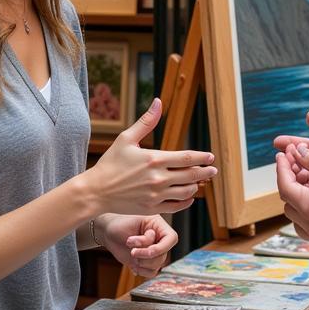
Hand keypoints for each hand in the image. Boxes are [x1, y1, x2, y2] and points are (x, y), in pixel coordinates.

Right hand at [84, 99, 216, 213]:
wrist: (95, 191)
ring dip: (196, 186)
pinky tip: (189, 196)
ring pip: (186, 191)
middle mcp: (158, 178)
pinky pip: (176, 206)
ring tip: (199, 181)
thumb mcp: (126, 139)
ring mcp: (156, 195)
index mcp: (154, 159)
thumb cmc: (110, 163)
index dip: (201, 157)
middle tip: (213, 170)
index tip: (211, 157)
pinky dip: (186, 201)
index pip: (186, 158)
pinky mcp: (152, 208)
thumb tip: (158, 101)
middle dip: (205, 172)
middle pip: (191, 175)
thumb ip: (146, 121)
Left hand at [95, 213, 177, 277]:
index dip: (162, 247)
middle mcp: (159, 240)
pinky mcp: (146, 262)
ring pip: (157, 265)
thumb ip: (144, 237)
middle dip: (146, 256)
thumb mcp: (132, 224)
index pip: (172, 238)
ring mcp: (152, 252)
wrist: (109, 232)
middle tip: (132, 250)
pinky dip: (141, 270)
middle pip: (163, 255)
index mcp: (159, 226)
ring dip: (142, 262)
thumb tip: (152, 244)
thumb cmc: (119, 222)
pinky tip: (132, 263)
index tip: (148, 250)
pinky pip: (151, 272)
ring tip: (131, 253)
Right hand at [273, 112, 308, 187]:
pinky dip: (304, 191)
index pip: (304, 146)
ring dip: (293, 176)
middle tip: (279, 160)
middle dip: (288, 161)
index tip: (277, 143)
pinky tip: (296, 190)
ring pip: (304, 179)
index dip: (289, 145)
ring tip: (285, 173)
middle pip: (300, 163)